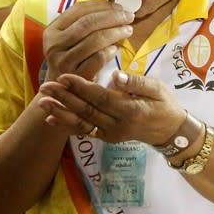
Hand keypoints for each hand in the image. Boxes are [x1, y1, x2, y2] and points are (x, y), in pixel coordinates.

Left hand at [38, 70, 185, 144]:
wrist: (170, 131)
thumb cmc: (165, 104)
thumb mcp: (158, 89)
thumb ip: (136, 83)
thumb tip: (115, 76)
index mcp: (130, 110)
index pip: (100, 98)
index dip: (81, 87)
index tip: (65, 76)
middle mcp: (117, 125)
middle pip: (86, 110)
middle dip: (64, 98)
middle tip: (46, 86)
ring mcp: (111, 134)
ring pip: (81, 123)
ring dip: (60, 112)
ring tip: (42, 103)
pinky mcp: (107, 138)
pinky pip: (84, 131)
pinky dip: (66, 126)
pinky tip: (51, 120)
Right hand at [42, 1, 133, 82]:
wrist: (61, 91)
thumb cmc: (72, 59)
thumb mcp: (70, 40)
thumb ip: (85, 24)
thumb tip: (114, 8)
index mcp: (53, 30)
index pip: (79, 10)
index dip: (102, 6)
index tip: (119, 6)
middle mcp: (54, 45)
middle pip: (88, 23)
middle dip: (112, 17)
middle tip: (129, 17)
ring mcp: (63, 61)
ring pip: (94, 40)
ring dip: (115, 32)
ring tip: (128, 30)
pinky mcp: (76, 75)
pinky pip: (98, 58)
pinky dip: (111, 51)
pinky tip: (116, 49)